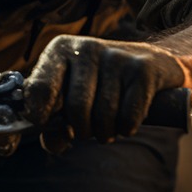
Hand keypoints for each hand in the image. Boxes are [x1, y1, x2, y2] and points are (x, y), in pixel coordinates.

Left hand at [21, 34, 184, 153]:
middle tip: (87, 131)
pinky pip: (129, 116)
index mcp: (60, 50)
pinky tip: (126, 122)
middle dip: (82, 130)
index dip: (39, 114)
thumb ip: (54, 123)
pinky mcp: (142, 69)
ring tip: (107, 126)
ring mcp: (116, 56)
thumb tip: (52, 144)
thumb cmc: (100, 84)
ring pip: (104, 115)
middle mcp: (86, 48)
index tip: (44, 124)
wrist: (152, 62)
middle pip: (76, 108)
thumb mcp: (71, 95)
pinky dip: (126, 128)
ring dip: (105, 132)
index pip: (39, 87)